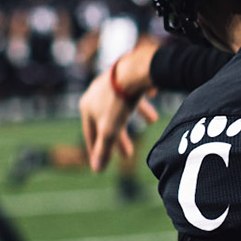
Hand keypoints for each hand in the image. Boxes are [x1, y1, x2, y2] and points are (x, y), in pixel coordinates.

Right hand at [80, 51, 159, 172]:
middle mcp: (96, 93)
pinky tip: (154, 102)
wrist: (134, 71)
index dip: (97, 149)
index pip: (90, 133)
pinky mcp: (127, 74)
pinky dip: (144, 101)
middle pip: (107, 121)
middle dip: (119, 138)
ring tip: (152, 122)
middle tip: (128, 154)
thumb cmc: (118, 102)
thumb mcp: (109, 130)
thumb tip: (97, 169)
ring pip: (123, 106)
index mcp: (86, 106)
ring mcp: (111, 82)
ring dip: (136, 117)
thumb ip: (103, 149)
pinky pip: (135, 91)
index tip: (103, 162)